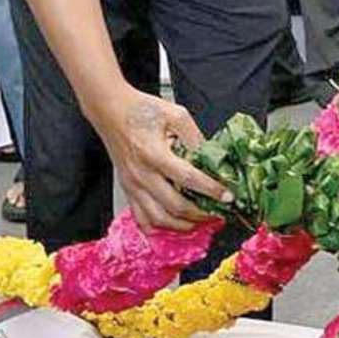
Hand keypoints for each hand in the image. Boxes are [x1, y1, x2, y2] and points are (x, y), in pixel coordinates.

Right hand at [93, 85, 231, 231]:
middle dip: (201, 214)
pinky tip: (173, 224)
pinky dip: (158, 227)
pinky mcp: (128, 190)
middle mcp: (142, 174)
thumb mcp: (175, 115)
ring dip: (182, 225)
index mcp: (154, 154)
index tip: (228, 196)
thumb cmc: (141, 110)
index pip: (188, 178)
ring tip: (200, 221)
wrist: (110, 110)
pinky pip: (141, 218)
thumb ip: (195, 137)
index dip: (211, 190)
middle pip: (174, 206)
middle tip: (218, 212)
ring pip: (157, 219)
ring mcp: (133, 185)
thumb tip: (214, 158)